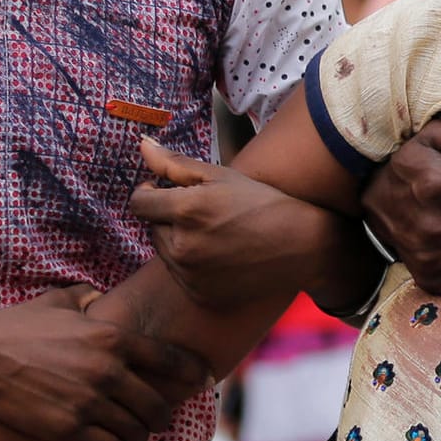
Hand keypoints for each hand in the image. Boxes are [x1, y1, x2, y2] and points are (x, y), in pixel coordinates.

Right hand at [0, 283, 207, 440]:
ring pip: (135, 430)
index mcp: (113, 338)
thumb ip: (90, 299)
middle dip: (163, 413)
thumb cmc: (18, 324)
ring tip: (136, 434)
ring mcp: (89, 403)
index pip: (171, 360)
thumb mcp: (61, 301)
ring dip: (139, 434)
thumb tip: (101, 298)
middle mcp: (108, 371)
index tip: (205, 379)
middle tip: (162, 418)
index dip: (194, 372)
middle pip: (156, 403)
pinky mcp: (68, 429)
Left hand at [132, 137, 320, 308]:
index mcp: (186, 211)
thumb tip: (142, 145)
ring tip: (215, 234)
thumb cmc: (263, 203)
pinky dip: (192, 265)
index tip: (165, 191)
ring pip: (164, 252)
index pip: (138, 203)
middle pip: (151, 228)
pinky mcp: (199, 295)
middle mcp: (183, 247)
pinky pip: (180, 275)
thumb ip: (175, 163)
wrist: (302, 247)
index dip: (149, 193)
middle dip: (168, 218)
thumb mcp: (222, 176)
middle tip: (204, 213)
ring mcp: (190, 275)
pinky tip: (221, 255)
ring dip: (178, 241)